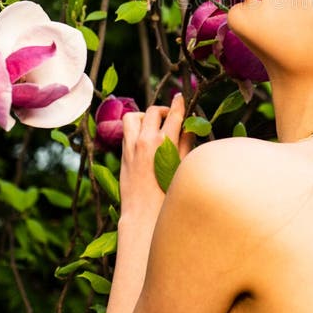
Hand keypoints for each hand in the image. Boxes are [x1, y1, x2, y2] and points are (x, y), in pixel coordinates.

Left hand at [120, 94, 191, 219]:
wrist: (143, 215)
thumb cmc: (168, 196)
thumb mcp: (182, 167)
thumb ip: (186, 144)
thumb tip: (189, 128)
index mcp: (164, 143)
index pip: (174, 115)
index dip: (179, 103)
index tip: (181, 97)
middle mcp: (145, 140)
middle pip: (153, 111)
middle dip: (164, 109)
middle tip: (171, 116)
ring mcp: (131, 147)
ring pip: (133, 116)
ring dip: (144, 116)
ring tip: (153, 126)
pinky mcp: (123, 154)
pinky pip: (126, 131)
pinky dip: (135, 128)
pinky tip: (144, 139)